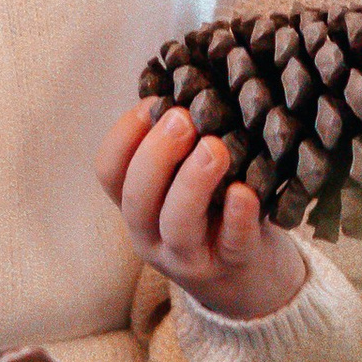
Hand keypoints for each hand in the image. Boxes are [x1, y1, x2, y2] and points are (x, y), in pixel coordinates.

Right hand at [98, 97, 309, 324]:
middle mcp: (154, 234)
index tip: (153, 101)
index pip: (109, 172)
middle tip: (182, 119)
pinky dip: (238, 216)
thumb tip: (186, 79)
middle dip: (156, 155)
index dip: (124, 135)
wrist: (252, 282)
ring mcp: (191, 256)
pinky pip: (231, 243)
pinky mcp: (233, 264)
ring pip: (177, 224)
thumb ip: (177, 146)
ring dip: (192, 182)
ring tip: (214, 148)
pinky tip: (246, 191)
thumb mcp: (183, 183)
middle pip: (137, 199)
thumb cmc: (214, 213)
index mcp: (138, 206)